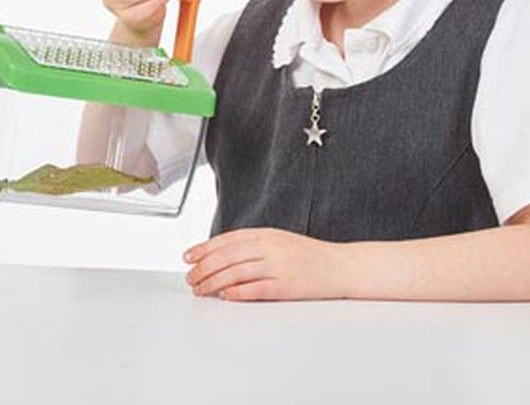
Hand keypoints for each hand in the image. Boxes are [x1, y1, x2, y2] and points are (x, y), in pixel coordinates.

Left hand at [183, 227, 345, 301]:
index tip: (188, 256)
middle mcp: (271, 247)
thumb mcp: (281, 241)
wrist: (341, 266)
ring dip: (214, 281)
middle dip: (204, 267)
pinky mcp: (286, 286)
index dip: (205, 248)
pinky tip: (224, 295)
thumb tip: (223, 256)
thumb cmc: (310, 257)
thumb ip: (255, 246)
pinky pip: (256, 288)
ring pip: (237, 272)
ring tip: (201, 290)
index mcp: (268, 234)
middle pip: (228, 256)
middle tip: (190, 278)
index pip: (228, 239)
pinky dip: (238, 291)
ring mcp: (279, 266)